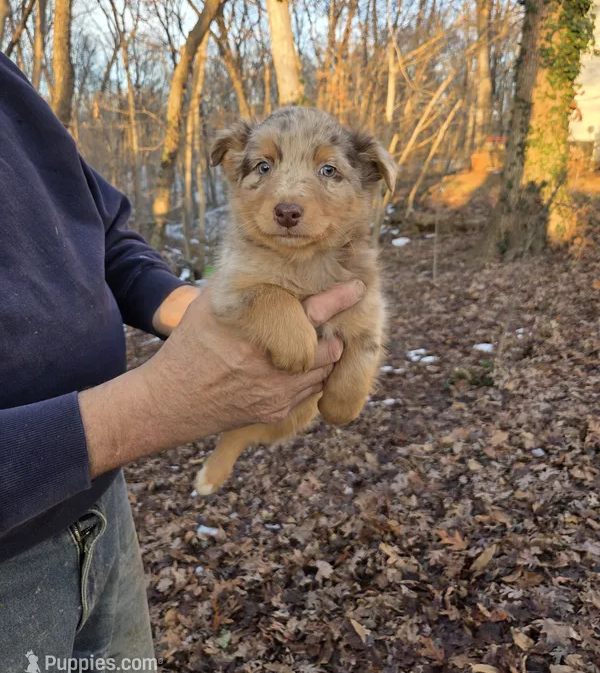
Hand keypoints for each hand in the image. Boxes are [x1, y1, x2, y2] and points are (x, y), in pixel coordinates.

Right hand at [80, 280, 365, 477]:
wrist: (169, 402)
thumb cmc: (189, 347)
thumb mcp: (210, 306)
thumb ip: (243, 285)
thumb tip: (266, 259)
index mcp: (260, 335)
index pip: (316, 312)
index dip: (341, 298)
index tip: (358, 287)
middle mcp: (275, 368)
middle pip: (329, 347)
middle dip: (333, 333)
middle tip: (330, 321)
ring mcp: (278, 395)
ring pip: (323, 372)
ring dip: (323, 355)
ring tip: (313, 341)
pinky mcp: (277, 413)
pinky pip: (309, 392)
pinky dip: (309, 377)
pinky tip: (296, 365)